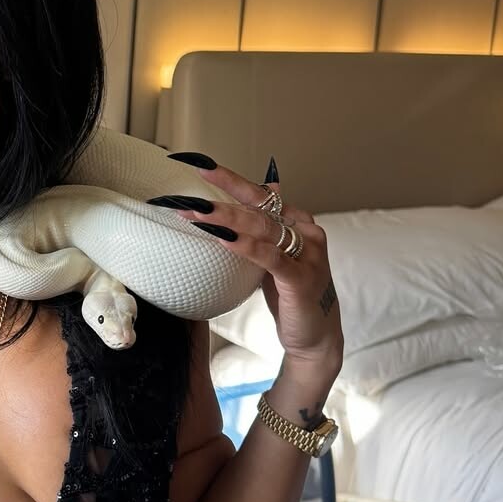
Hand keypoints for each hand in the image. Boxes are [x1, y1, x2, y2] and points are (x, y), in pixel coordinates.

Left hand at [160, 154, 343, 374]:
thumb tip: (249, 199)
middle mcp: (306, 232)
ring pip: (263, 229)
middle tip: (187, 196)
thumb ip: (261, 231)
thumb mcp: (272, 258)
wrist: (315, 336)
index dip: (230, 179)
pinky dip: (247, 247)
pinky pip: (271, 258)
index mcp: (297, 223)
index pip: (260, 195)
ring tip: (197, 213)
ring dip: (227, 219)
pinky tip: (224, 238)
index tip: (200, 165)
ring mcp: (307, 255)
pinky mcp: (302, 280)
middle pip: (258, 209)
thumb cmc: (290, 294)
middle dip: (220, 200)